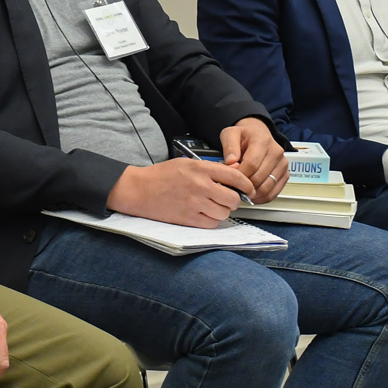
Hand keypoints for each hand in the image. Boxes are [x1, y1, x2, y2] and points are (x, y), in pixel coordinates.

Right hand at [107, 157, 255, 227]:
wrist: (139, 190)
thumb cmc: (161, 176)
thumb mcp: (186, 163)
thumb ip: (209, 169)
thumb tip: (232, 176)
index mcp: (201, 169)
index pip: (236, 177)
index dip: (247, 185)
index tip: (248, 189)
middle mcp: (201, 186)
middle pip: (233, 198)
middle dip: (233, 200)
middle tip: (227, 199)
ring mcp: (195, 204)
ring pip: (224, 213)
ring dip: (222, 211)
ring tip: (213, 206)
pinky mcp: (188, 219)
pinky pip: (212, 223)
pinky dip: (211, 220)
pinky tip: (204, 214)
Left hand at [220, 119, 289, 202]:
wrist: (257, 134)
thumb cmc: (244, 136)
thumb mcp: (230, 134)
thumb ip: (229, 147)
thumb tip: (231, 162)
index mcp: (263, 140)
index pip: (252, 164)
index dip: (239, 175)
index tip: (231, 179)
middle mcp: (276, 152)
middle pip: (259, 177)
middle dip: (244, 185)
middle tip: (235, 187)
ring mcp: (283, 164)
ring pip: (267, 187)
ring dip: (252, 194)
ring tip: (242, 191)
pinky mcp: (285, 174)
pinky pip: (273, 193)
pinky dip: (261, 198)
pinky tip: (252, 195)